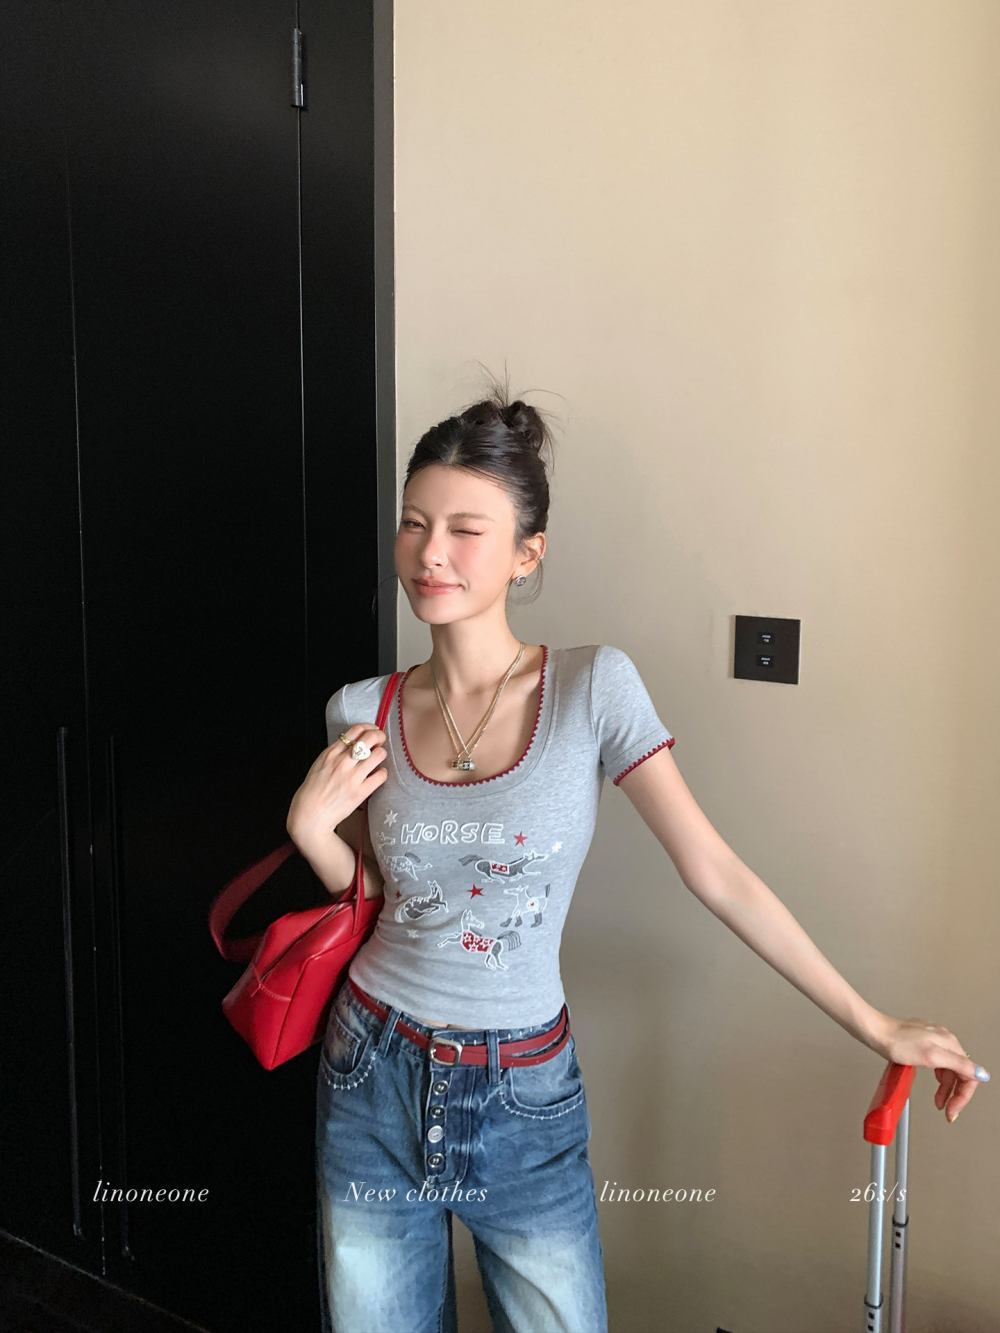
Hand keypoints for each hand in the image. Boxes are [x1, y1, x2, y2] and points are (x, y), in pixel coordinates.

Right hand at [286, 723, 387, 846]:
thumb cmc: (313, 790)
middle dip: (379, 736)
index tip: (372, 732)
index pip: (356, 730)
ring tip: (377, 760)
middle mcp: (343, 762)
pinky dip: (382, 773)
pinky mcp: (361, 792)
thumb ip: (335, 752)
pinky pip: (381, 775)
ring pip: (379, 754)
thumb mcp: (319, 764)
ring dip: (381, 754)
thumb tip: (353, 743)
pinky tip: (376, 775)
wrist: (310, 815)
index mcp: (331, 753)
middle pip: (370, 738)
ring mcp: (353, 777)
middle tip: (380, 742)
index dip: (368, 728)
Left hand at [868, 1014, 989, 1122]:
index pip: (969, 1075)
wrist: (876, 1032)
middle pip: (960, 1073)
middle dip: (954, 1094)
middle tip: (946, 1109)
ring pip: (949, 1069)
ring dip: (945, 1088)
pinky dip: (938, 1077)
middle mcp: (945, 1040)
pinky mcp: (923, 1042)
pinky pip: (938, 1063)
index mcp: (950, 1044)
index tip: (953, 1110)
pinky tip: (933, 1081)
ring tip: (938, 1100)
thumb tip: (981, 1073)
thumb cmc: (897, 1042)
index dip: (963, 1096)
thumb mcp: (931, 1056)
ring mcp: (934, 1040)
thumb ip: (958, 1064)